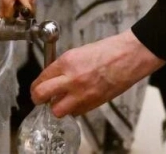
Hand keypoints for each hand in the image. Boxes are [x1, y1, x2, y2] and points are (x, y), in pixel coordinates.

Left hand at [31, 30, 165, 116]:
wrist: (128, 57)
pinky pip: (76, 112)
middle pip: (41, 95)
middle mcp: (71, 78)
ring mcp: (82, 93)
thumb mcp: (79, 52)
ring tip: (61, 100)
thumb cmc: (109, 51)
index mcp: (67, 62)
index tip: (37, 87)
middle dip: (38, 98)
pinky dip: (74, 108)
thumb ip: (64, 66)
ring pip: (57, 110)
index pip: (41, 78)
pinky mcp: (93, 103)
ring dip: (57, 106)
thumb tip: (53, 76)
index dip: (36, 85)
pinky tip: (78, 100)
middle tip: (40, 97)